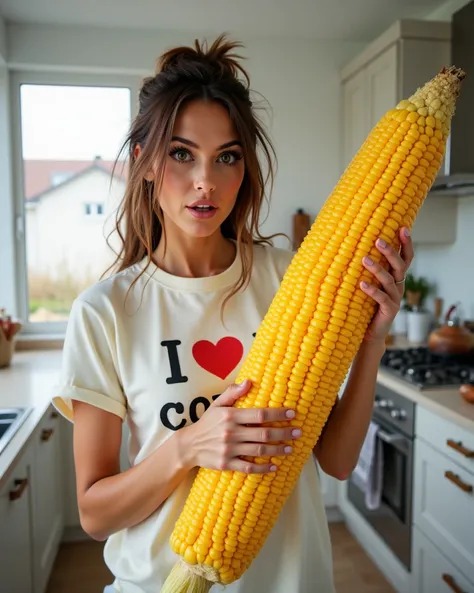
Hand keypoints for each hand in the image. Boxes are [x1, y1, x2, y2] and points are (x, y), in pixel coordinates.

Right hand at [185, 379, 300, 473]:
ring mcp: (229, 450)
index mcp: (230, 416)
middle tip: (298, 432)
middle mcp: (231, 433)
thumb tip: (249, 382)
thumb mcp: (217, 405)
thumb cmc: (207, 423)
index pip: (259, 414)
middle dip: (284, 433)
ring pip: (259, 451)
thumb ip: (232, 393)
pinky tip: (274, 466)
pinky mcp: (227, 464)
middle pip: (263, 434)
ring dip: (277, 450)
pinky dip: (263, 468)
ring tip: (290, 448)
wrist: (189, 445)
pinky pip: (249, 467)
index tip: (292, 413)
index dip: (278, 414)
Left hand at [360, 227, 413, 342]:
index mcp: (396, 278)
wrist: (367, 334)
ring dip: (377, 269)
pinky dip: (372, 290)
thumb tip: (347, 246)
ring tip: (364, 259)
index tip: (403, 227)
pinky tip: (361, 285)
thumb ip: (363, 270)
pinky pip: (382, 298)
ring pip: (390, 280)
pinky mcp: (389, 311)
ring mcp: (395, 299)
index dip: (406, 243)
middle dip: (390, 252)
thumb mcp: (366, 284)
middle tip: (378, 241)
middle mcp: (398, 286)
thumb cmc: (363, 306)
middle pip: (400, 265)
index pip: (405, 257)